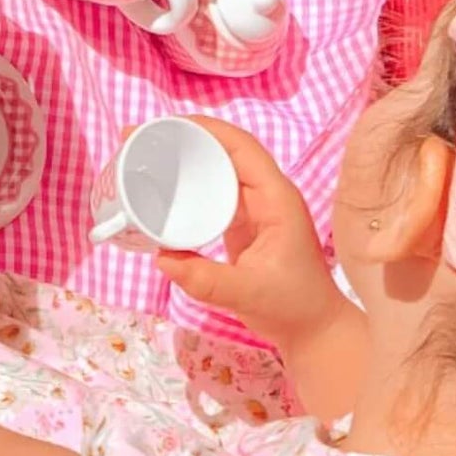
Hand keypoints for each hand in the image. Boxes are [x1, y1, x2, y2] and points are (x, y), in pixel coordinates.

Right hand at [156, 118, 351, 349]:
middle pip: (227, 150)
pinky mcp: (244, 221)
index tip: (166, 125)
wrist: (313, 330)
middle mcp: (266, 193)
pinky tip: (166, 185)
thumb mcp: (248, 293)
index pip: (242, 148)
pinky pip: (215, 190)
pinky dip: (192, 182)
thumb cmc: (292, 307)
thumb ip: (206, 279)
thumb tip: (160, 258)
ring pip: (220, 167)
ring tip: (147, 153)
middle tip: (142, 138)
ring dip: (188, 156)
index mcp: (276, 197)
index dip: (207, 129)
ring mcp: (255, 206)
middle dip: (188, 137)